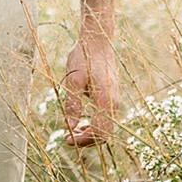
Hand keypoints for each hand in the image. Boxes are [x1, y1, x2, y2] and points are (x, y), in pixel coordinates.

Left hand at [63, 29, 118, 144]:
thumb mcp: (73, 79)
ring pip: (105, 126)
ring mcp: (114, 100)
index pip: (100, 132)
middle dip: (86, 139)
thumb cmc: (84, 57)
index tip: (67, 140)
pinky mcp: (111, 97)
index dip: (84, 140)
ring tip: (71, 132)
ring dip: (89, 133)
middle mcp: (114, 103)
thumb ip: (73, 104)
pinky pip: (105, 118)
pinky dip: (93, 124)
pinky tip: (80, 122)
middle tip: (66, 139)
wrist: (97, 41)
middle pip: (104, 133)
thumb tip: (70, 126)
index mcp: (105, 100)